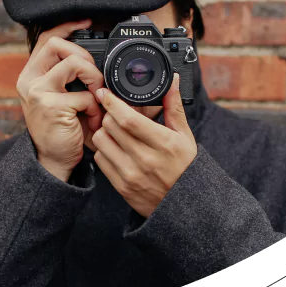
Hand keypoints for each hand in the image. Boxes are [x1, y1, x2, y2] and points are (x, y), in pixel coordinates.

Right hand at [16, 19, 103, 182]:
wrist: (54, 160)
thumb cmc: (62, 128)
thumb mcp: (61, 97)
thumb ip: (68, 76)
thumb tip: (95, 53)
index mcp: (31, 74)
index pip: (46, 38)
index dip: (66, 26)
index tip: (86, 22)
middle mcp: (29, 80)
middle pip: (59, 45)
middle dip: (85, 56)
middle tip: (94, 78)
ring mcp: (38, 92)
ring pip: (74, 63)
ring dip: (94, 80)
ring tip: (96, 98)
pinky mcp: (52, 106)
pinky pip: (85, 95)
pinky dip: (95, 108)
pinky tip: (92, 120)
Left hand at [91, 73, 197, 217]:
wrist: (183, 206)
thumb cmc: (185, 166)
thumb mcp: (185, 136)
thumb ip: (174, 106)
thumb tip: (171, 80)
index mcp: (164, 144)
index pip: (129, 120)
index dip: (113, 102)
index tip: (105, 92)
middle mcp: (146, 160)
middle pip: (111, 127)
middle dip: (109, 114)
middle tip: (113, 111)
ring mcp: (131, 175)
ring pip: (101, 141)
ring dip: (104, 131)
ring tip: (114, 130)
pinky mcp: (121, 186)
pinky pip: (100, 160)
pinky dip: (103, 150)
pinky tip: (115, 148)